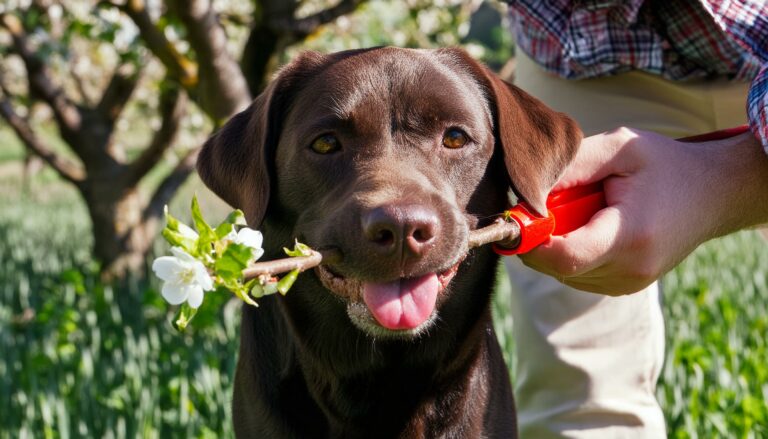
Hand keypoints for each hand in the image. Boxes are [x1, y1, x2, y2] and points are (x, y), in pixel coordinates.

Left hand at [520, 127, 767, 294]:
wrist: (714, 193)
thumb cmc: (666, 165)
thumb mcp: (619, 148)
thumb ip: (571, 166)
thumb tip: (526, 192)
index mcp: (630, 237)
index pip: (563, 257)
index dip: (531, 241)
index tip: (519, 216)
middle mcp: (629, 271)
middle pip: (556, 266)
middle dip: (540, 237)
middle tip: (551, 202)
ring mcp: (628, 284)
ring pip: (562, 273)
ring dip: (556, 244)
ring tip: (584, 210)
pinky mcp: (624, 287)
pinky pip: (577, 275)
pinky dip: (571, 252)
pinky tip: (591, 225)